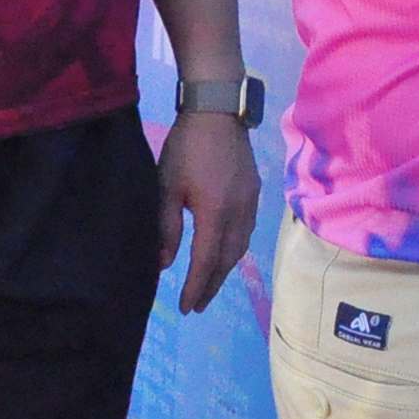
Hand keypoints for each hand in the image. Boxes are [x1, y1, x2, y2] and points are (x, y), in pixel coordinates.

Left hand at [155, 114, 259, 314]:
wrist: (217, 111)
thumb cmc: (187, 148)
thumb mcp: (167, 187)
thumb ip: (167, 227)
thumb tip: (164, 264)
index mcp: (215, 213)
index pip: (206, 260)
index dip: (196, 287)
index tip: (186, 308)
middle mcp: (239, 212)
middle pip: (227, 259)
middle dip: (212, 284)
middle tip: (198, 306)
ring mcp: (250, 201)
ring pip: (241, 246)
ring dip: (225, 269)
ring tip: (210, 283)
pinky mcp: (254, 190)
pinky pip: (247, 230)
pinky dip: (235, 249)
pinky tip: (226, 251)